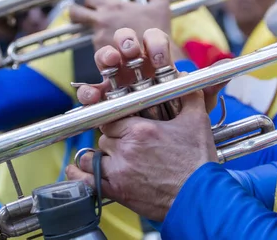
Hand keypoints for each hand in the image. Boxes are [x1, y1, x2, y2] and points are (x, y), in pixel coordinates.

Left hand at [66, 29, 219, 220]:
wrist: (199, 198)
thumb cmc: (198, 162)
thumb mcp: (197, 122)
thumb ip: (189, 96)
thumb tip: (185, 77)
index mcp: (140, 129)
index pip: (113, 116)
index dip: (118, 120)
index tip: (123, 124)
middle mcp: (125, 149)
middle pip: (104, 137)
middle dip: (113, 139)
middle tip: (127, 144)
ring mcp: (119, 171)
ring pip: (93, 157)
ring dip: (99, 157)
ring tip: (108, 158)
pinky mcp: (117, 191)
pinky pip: (87, 181)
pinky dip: (80, 176)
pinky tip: (77, 172)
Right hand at [73, 27, 224, 114]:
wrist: (164, 149)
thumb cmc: (178, 121)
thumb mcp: (195, 107)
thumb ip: (207, 88)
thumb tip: (226, 67)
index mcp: (156, 62)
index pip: (153, 40)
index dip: (154, 43)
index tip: (159, 56)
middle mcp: (135, 68)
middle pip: (125, 43)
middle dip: (125, 42)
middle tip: (130, 52)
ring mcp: (116, 82)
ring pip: (106, 61)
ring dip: (106, 57)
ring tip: (111, 62)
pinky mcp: (102, 101)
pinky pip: (92, 91)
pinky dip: (89, 90)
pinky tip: (92, 94)